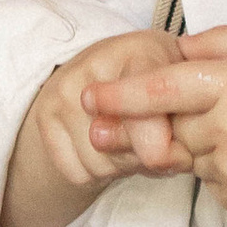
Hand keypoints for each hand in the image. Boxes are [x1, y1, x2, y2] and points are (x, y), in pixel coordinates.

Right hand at [0, 27, 178, 226]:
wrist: (107, 66)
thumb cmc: (155, 80)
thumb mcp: (181, 91)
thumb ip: (182, 125)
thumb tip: (162, 162)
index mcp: (140, 52)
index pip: (140, 100)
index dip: (153, 139)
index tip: (162, 158)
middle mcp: (93, 65)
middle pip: (122, 147)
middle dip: (145, 160)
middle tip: (154, 144)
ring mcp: (62, 90)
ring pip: (99, 165)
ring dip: (121, 168)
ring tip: (128, 141)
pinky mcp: (44, 117)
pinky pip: (77, 173)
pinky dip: (96, 174)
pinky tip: (105, 148)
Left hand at [90, 15, 226, 220]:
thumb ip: (224, 40)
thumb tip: (176, 49)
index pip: (166, 88)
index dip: (122, 95)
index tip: (87, 97)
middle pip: (167, 124)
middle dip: (146, 123)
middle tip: (117, 122)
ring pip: (185, 153)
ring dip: (194, 142)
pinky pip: (205, 179)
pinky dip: (216, 166)